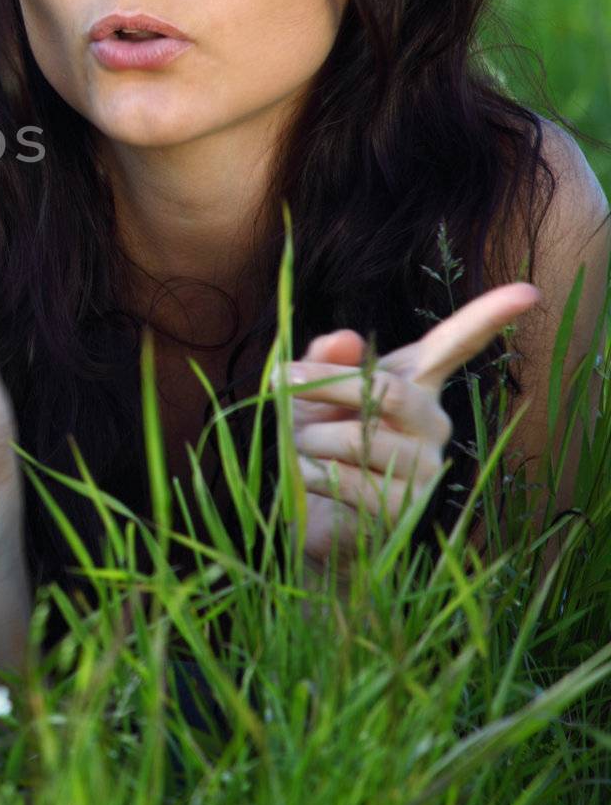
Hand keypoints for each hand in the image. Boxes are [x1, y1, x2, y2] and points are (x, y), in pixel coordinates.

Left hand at [282, 282, 540, 567]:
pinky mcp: (405, 510)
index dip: (488, 317)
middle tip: (276, 378)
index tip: (527, 292)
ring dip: (307, 437)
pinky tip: (308, 476)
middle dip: (325, 384)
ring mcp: (425, 469)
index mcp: (415, 385)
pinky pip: (347, 479)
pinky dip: (310, 471)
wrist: (310, 512)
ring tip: (298, 445)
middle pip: (387, 392)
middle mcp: (432, 423)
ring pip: (357, 438)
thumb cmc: (314, 440)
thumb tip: (343, 338)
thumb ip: (324, 361)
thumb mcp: (311, 392)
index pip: (454, 346)